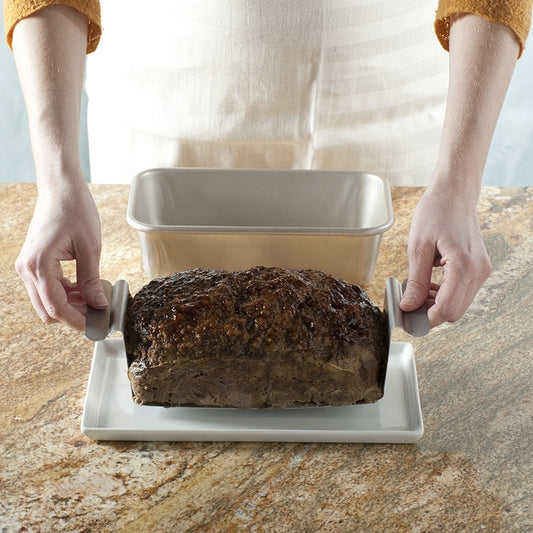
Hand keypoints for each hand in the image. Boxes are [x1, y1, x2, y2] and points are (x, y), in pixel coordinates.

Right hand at [15, 180, 107, 330]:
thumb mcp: (90, 248)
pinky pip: (47, 288)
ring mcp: (27, 267)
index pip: (56, 307)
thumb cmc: (75, 211)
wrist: (60, 189)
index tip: (97, 327)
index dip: (78, 321)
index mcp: (38, 265)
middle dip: (74, 316)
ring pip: (47, 301)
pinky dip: (65, 294)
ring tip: (96, 300)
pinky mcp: (33, 263)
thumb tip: (99, 304)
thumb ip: (91, 280)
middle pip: (48, 309)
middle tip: (100, 315)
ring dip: (70, 305)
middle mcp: (27, 269)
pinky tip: (85, 290)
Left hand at [400, 185, 491, 327]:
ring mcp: (481, 270)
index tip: (408, 318)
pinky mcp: (479, 268)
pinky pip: (463, 292)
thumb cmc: (436, 212)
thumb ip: (416, 281)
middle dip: (431, 313)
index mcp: (463, 266)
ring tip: (417, 292)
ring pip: (460, 304)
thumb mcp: (418, 248)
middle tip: (409, 304)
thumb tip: (408, 305)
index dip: (426, 319)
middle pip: (455, 311)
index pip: (447, 309)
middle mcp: (478, 271)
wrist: (454, 194)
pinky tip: (430, 285)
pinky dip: (446, 294)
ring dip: (438, 304)